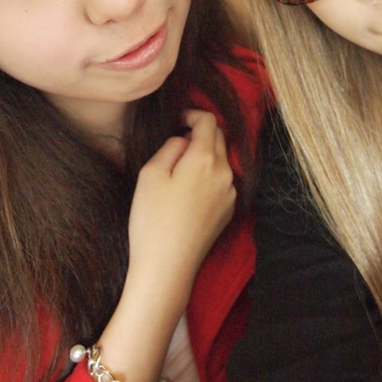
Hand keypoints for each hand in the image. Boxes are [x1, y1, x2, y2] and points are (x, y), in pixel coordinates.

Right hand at [127, 109, 235, 292]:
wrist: (167, 267)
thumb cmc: (153, 219)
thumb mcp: (151, 173)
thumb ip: (171, 146)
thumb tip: (185, 140)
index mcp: (206, 159)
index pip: (209, 121)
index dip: (192, 114)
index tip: (178, 119)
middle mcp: (225, 173)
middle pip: (219, 138)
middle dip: (200, 133)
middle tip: (176, 142)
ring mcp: (230, 193)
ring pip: (221, 160)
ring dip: (205, 155)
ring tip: (179, 169)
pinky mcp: (228, 211)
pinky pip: (222, 181)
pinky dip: (209, 175)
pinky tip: (188, 191)